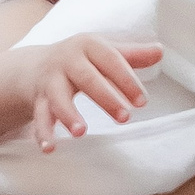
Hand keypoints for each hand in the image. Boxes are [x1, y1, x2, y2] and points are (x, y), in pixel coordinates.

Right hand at [21, 35, 162, 150]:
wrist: (34, 66)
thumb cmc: (80, 60)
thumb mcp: (104, 52)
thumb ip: (132, 55)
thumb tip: (160, 52)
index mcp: (88, 45)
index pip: (111, 60)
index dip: (127, 80)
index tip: (142, 102)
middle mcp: (67, 61)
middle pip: (87, 78)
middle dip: (105, 98)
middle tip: (125, 118)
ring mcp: (50, 81)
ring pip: (58, 97)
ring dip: (68, 115)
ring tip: (81, 132)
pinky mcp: (38, 100)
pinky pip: (40, 117)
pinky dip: (43, 133)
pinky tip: (49, 149)